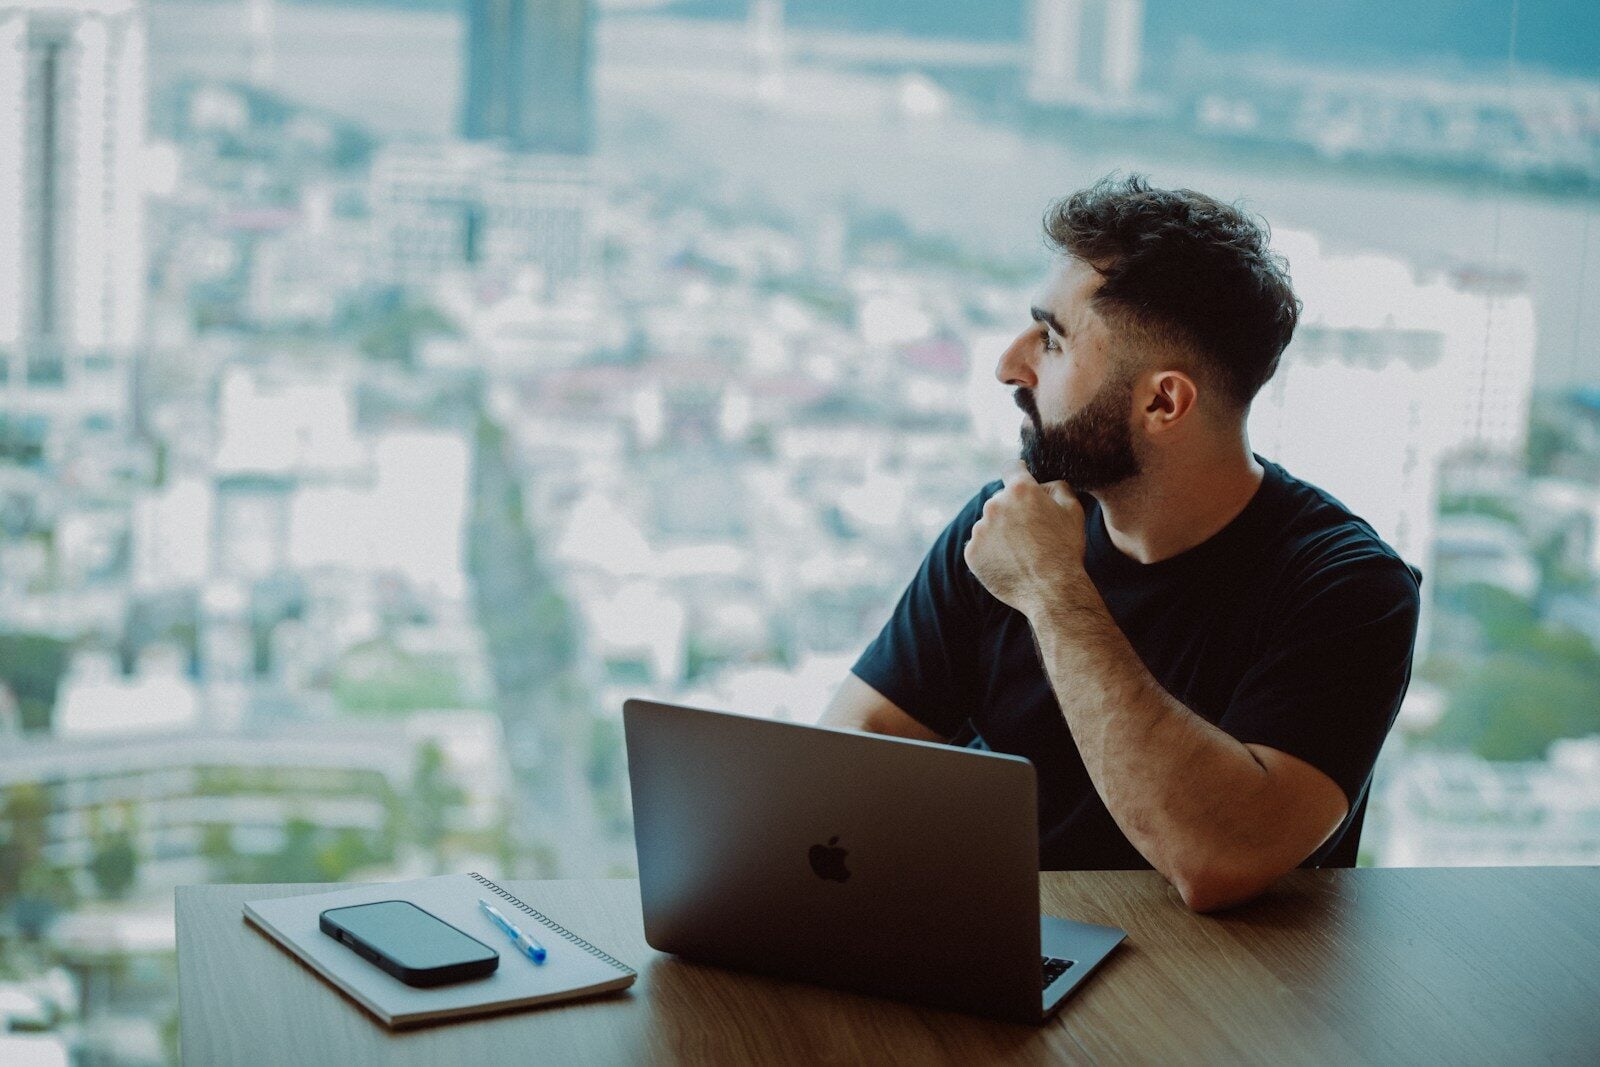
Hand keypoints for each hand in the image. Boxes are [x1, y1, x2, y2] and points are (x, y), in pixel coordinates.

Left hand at [963, 461, 1089, 616]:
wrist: (1052, 591)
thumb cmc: (1066, 549)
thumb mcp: (1073, 510)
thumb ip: (1056, 486)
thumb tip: (1042, 485)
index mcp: (1019, 490)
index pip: (1012, 468)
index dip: (1018, 472)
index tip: (1020, 477)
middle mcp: (994, 505)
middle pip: (1000, 500)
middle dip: (1012, 511)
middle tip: (1031, 533)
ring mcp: (980, 530)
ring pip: (989, 525)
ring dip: (1001, 533)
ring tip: (1022, 553)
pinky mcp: (971, 552)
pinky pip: (980, 546)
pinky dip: (992, 552)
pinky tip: (1011, 564)